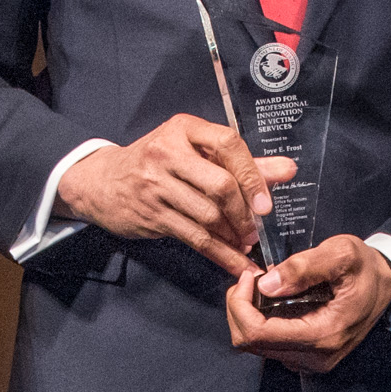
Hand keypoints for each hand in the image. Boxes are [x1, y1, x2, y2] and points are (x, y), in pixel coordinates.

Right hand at [56, 116, 297, 272]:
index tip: (266, 202)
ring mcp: (156, 184)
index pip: (227, 143)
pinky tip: (234, 262)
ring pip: (208, 215)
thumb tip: (288, 170)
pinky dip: (219, 254)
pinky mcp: (152, 214)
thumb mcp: (194, 152)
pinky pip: (194, 238)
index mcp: (184, 129)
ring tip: (245, 244)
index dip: (252, 174)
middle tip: (256, 229)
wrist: (102, 182)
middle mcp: (167, 153)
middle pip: (220, 185)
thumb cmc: (157, 163)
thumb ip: (242, 163)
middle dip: (244, 213)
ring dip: (233, 236)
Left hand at [224, 236, 390, 373]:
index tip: (249, 276)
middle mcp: (315, 357)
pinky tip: (273, 302)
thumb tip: (267, 284)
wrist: (388, 285)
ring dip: (249, 316)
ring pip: (256, 347)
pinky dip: (261, 324)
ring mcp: (311, 361)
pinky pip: (269, 347)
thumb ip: (303, 267)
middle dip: (240, 308)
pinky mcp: (308, 358)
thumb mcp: (341, 253)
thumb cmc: (366, 268)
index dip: (240, 304)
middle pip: (250, 344)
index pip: (257, 333)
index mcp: (323, 335)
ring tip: (263, 287)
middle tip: (252, 279)